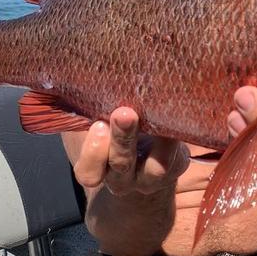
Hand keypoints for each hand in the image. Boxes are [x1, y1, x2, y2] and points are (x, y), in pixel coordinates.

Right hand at [72, 106, 188, 195]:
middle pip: (121, 165)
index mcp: (98, 168)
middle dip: (122, 139)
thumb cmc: (109, 127)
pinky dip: (177, 134)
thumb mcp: (94, 120)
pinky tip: (176, 112)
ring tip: (158, 117)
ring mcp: (152, 177)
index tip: (99, 125)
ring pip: (157, 167)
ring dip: (158, 142)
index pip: (89, 173)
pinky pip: (178, 156)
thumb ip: (87, 109)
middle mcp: (124, 178)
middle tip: (124, 113)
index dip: (93, 153)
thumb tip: (77, 76)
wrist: (145, 146)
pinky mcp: (177, 166)